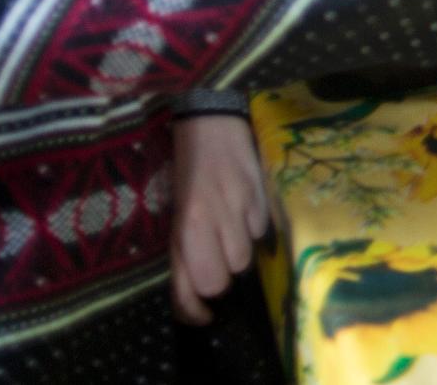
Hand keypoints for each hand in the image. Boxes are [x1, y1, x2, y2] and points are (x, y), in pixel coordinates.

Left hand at [169, 113, 268, 324]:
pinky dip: (254, 228)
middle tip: (214, 256)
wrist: (212, 122)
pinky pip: (261, 232)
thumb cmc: (186, 170)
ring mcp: (239, 208)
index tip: (203, 314)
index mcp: (184, 227)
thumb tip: (195, 295)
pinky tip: (244, 210)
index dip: (195, 309)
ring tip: (230, 228)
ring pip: (245, 259)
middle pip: (222, 280)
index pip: (192, 287)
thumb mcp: (175, 214)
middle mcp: (211, 221)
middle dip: (219, 275)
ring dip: (238, 251)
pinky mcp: (261, 196)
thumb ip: (183, 252)